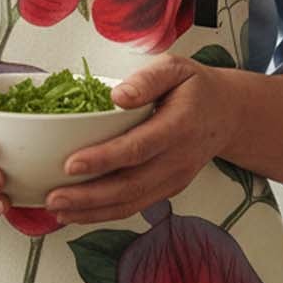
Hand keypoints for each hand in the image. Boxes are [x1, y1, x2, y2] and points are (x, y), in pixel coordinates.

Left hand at [43, 55, 238, 224]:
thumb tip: (118, 95)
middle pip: (131, 185)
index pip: (138, 147)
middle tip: (54, 199)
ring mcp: (174, 179)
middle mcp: (178, 159)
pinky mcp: (168, 190)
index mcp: (179, 126)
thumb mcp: (177, 68)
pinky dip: (105, 214)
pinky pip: (135, 206)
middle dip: (89, 196)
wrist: (228, 116)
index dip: (104, 159)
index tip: (71, 164)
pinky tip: (78, 213)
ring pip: (131, 203)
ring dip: (92, 212)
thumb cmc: (195, 88)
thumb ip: (148, 79)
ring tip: (58, 211)